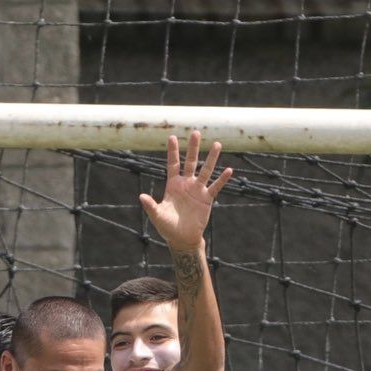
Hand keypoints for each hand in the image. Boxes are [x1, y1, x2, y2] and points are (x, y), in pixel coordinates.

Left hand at [139, 131, 231, 252]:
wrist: (182, 238)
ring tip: (217, 145)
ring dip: (211, 158)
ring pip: (205, 171)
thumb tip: (141, 196)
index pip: (173, 164)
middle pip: (190, 162)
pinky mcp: (207, 199)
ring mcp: (198, 190)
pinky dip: (222, 179)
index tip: (172, 137)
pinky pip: (216, 187)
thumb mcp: (157, 216)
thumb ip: (150, 205)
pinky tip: (229, 170)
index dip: (173, 151)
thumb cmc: (167, 227)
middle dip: (193, 148)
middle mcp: (186, 184)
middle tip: (196, 132)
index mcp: (173, 184)